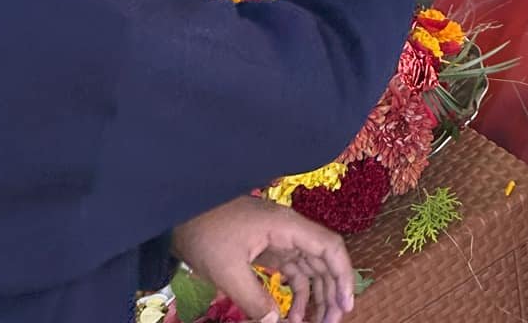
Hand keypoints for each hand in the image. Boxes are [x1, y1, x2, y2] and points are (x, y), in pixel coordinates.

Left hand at [172, 197, 353, 322]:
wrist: (182, 214)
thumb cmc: (207, 234)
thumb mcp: (228, 271)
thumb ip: (255, 300)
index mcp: (287, 227)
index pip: (329, 247)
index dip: (343, 276)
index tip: (345, 306)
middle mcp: (289, 230)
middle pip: (323, 259)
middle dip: (331, 292)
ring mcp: (279, 239)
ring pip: (309, 268)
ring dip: (315, 295)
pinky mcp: (267, 248)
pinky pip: (291, 272)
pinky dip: (295, 294)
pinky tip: (292, 315)